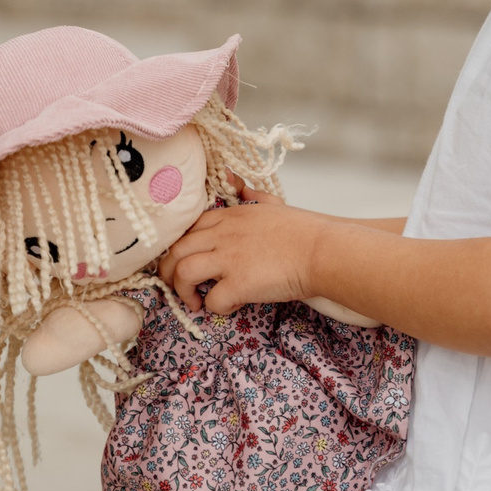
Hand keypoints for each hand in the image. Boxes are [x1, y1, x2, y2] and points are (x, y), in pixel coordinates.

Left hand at [157, 186, 327, 316]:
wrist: (323, 250)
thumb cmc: (303, 231)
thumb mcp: (272, 202)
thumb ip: (250, 193)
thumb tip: (236, 182)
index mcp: (229, 216)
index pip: (187, 228)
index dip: (178, 246)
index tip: (183, 260)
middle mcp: (223, 234)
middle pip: (175, 250)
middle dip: (168, 271)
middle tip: (177, 286)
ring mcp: (229, 258)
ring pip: (183, 272)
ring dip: (182, 291)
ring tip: (194, 301)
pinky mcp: (240, 283)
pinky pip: (213, 300)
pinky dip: (215, 308)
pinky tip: (228, 307)